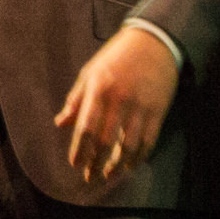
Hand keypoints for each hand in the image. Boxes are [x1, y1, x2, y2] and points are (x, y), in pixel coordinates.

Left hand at [55, 27, 180, 185]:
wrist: (154, 41)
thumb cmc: (117, 57)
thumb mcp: (90, 72)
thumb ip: (76, 99)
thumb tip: (60, 123)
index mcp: (99, 89)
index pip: (86, 127)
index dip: (80, 149)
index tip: (76, 164)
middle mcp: (120, 100)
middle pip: (106, 141)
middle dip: (96, 163)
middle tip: (91, 177)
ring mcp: (141, 106)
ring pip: (128, 145)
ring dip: (118, 165)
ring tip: (110, 174)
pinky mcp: (158, 111)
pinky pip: (148, 140)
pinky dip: (139, 157)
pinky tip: (131, 164)